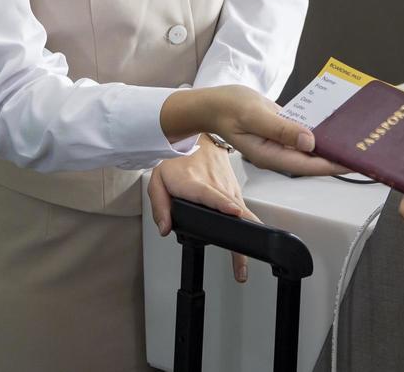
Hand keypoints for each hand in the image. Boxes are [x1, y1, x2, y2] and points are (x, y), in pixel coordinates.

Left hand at [148, 139, 255, 281]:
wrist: (195, 138)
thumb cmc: (177, 161)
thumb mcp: (158, 181)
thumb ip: (160, 206)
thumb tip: (164, 228)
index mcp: (196, 184)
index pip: (212, 194)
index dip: (223, 204)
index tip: (234, 212)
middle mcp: (217, 185)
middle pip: (236, 211)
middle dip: (242, 238)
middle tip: (242, 266)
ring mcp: (229, 187)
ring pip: (243, 213)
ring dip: (245, 238)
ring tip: (241, 266)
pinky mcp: (235, 189)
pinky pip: (241, 208)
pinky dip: (244, 225)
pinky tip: (242, 242)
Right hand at [160, 85, 344, 176]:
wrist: (215, 103)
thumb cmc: (228, 108)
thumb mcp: (254, 115)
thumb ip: (281, 129)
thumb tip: (309, 141)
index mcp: (271, 155)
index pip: (309, 165)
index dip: (334, 165)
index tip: (355, 162)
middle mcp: (279, 153)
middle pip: (315, 160)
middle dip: (338, 157)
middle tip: (364, 150)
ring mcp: (282, 143)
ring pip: (313, 148)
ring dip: (332, 143)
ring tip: (356, 138)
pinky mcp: (284, 133)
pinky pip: (306, 133)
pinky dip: (320, 129)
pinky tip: (335, 123)